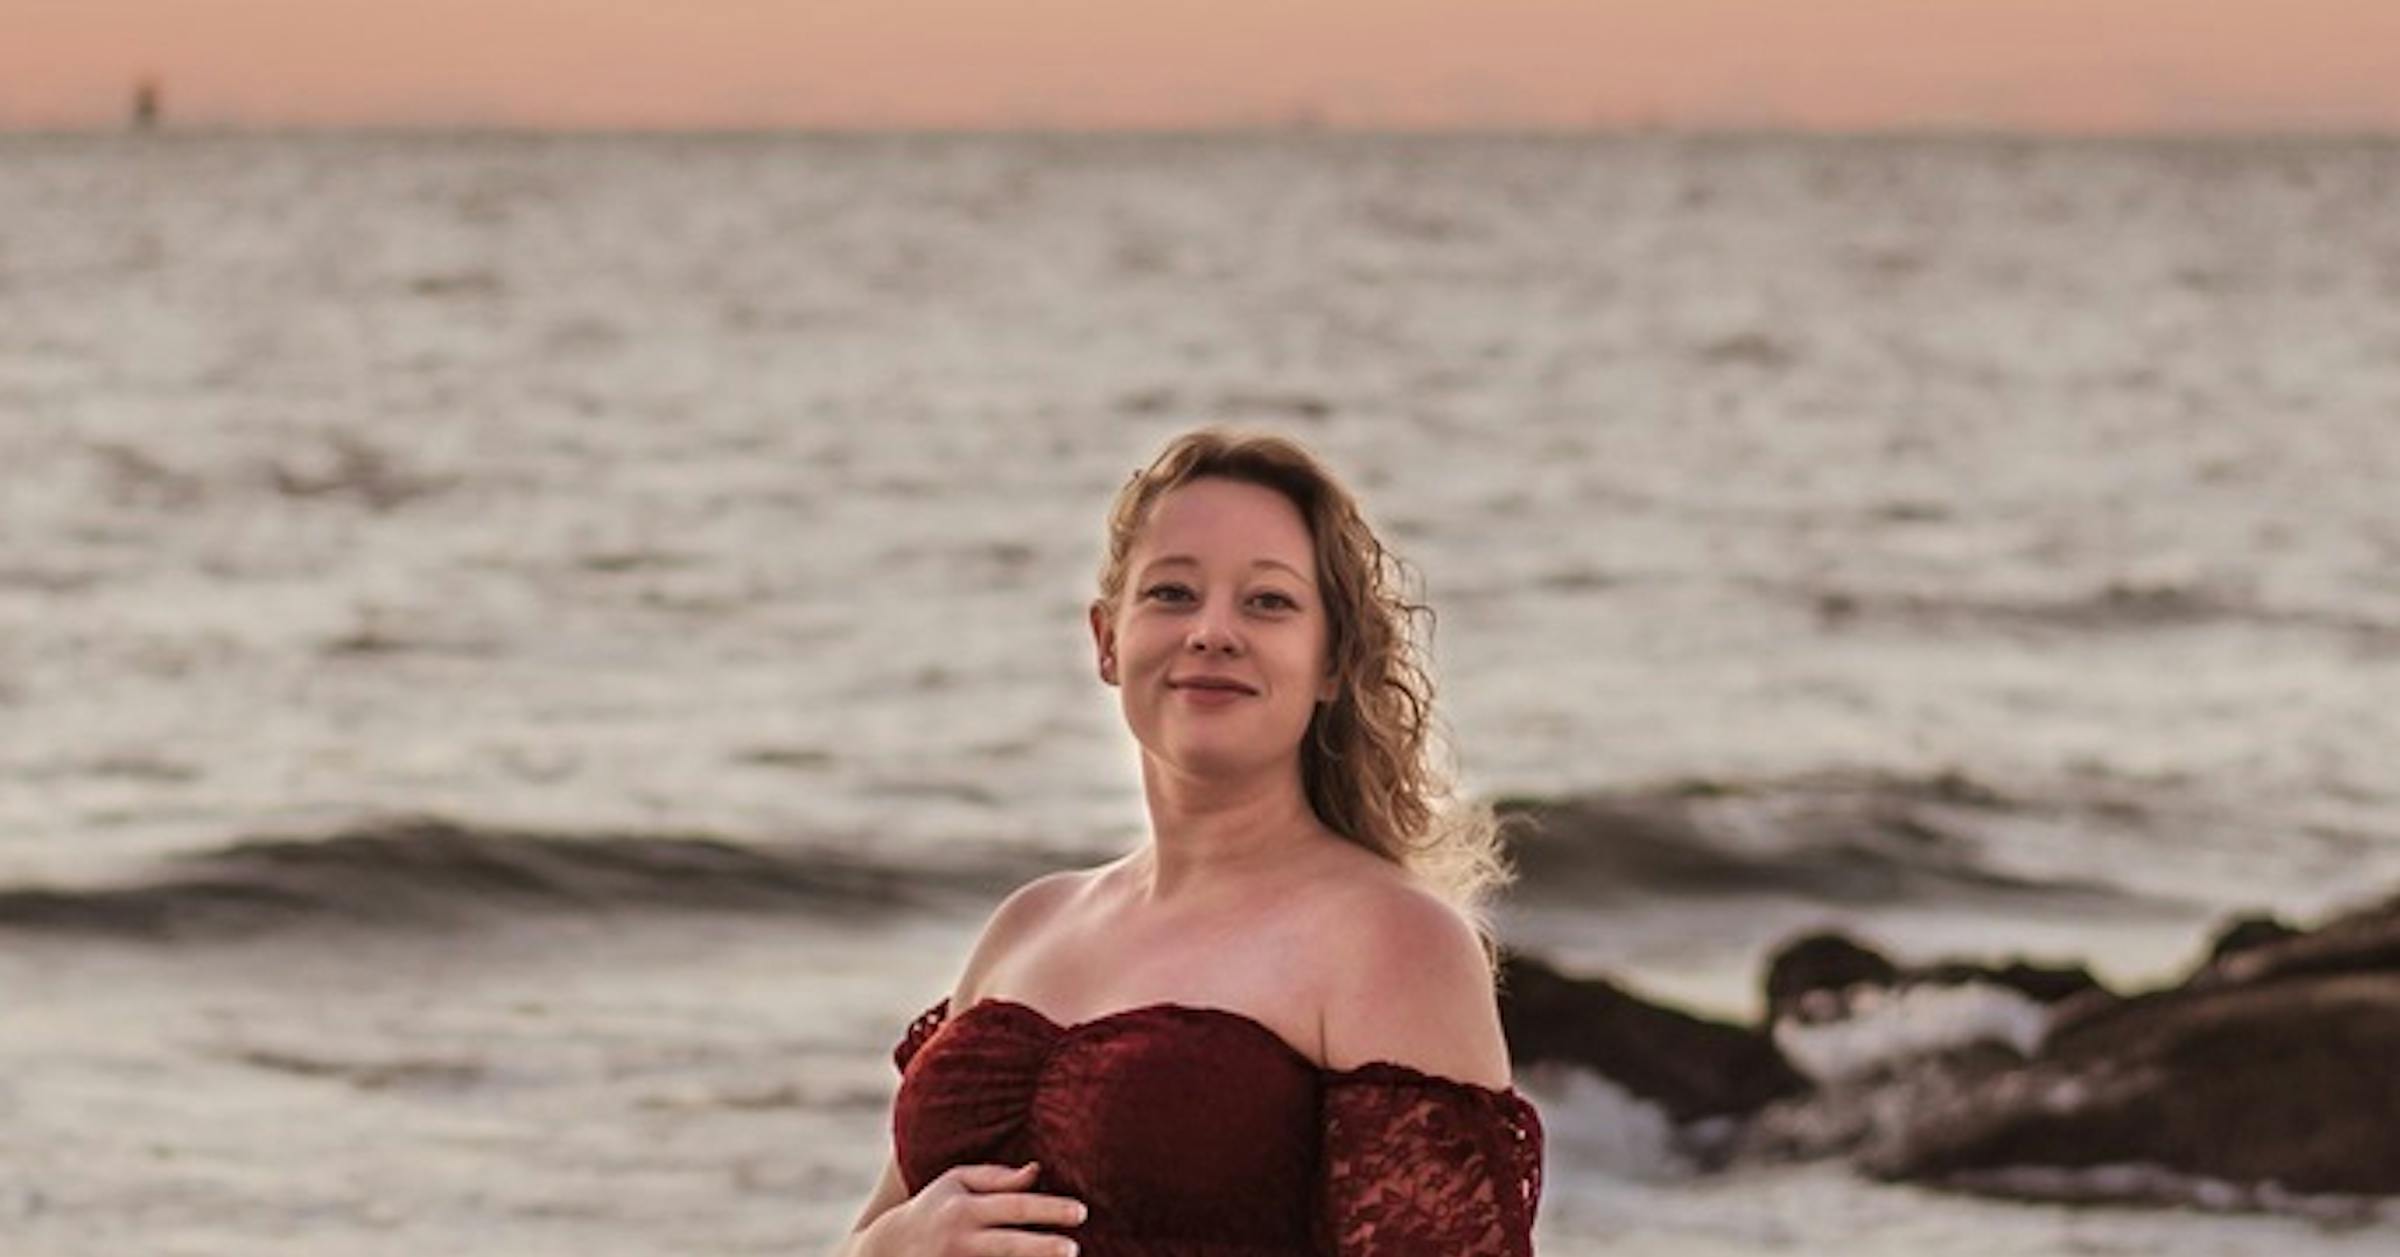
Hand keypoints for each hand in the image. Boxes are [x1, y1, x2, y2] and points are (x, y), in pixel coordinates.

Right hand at [859, 1161, 1085, 1256]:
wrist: (887, 1248)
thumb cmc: (934, 1207)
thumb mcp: (957, 1182)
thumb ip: (998, 1177)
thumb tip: (1038, 1171)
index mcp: (963, 1207)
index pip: (1014, 1206)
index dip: (1049, 1209)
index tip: (1081, 1211)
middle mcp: (959, 1240)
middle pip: (1008, 1245)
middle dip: (1042, 1248)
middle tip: (1074, 1249)